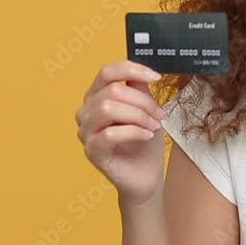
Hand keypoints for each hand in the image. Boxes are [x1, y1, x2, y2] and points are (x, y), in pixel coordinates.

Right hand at [76, 61, 166, 206]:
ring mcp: (86, 132)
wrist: (146, 175)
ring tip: (153, 126)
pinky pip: (110, 134)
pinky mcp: (92, 151)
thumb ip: (139, 90)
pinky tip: (146, 136)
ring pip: (108, 109)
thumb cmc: (144, 141)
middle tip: (159, 115)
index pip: (107, 72)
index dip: (131, 69)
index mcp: (97, 97)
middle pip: (113, 91)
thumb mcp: (146, 110)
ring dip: (138, 116)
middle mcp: (86, 112)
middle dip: (143, 101)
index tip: (156, 76)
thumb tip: (140, 73)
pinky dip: (134, 132)